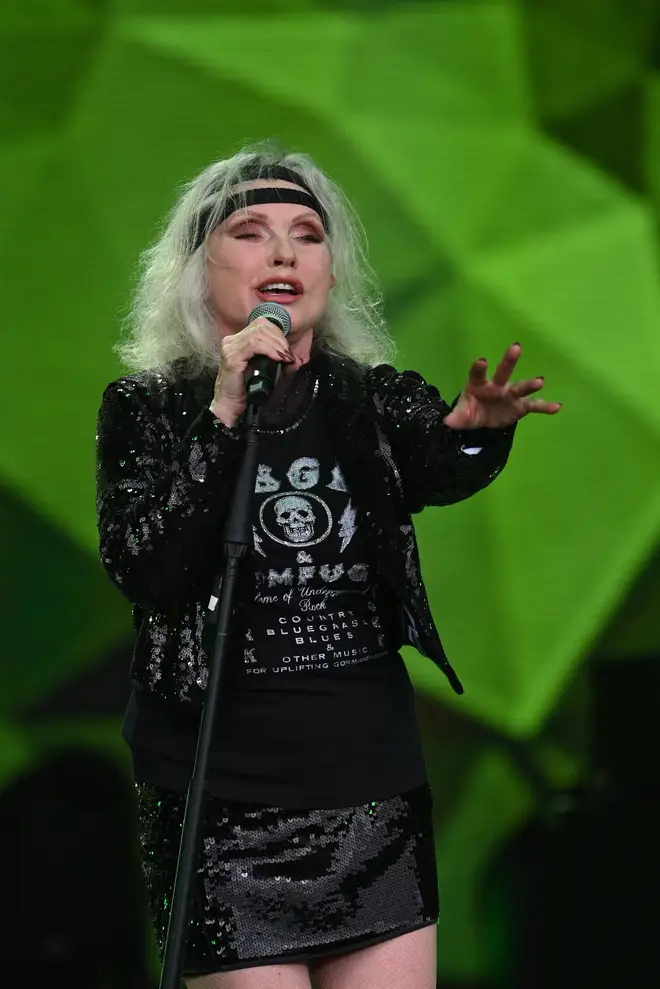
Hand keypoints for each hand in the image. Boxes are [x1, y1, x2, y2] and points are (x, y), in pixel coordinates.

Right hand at [210, 317, 293, 425]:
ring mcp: (230, 347)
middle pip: (262, 326)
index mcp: (240, 341)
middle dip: (280, 339)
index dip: (279, 335)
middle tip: (288, 356)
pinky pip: (254, 344)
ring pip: (259, 333)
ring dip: (277, 345)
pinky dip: (269, 349)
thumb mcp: (270, 375)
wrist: (231, 407)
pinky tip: (276, 358)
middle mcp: (233, 341)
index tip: (288, 351)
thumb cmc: (247, 392)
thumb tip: (297, 360)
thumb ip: (283, 366)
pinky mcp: (231, 357)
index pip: (262, 325)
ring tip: (284, 358)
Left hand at [443, 343, 561, 429]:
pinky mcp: (521, 406)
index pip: (477, 374)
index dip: (479, 368)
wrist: (484, 420)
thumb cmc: (471, 411)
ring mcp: (510, 394)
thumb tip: (447, 422)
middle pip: (503, 371)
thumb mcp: (462, 416)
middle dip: (509, 361)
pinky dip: (545, 406)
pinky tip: (556, 406)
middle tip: (515, 347)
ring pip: (520, 386)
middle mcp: (497, 385)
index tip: (482, 361)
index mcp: (478, 384)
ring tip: (540, 381)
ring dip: (530, 384)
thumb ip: (456, 418)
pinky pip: (534, 405)